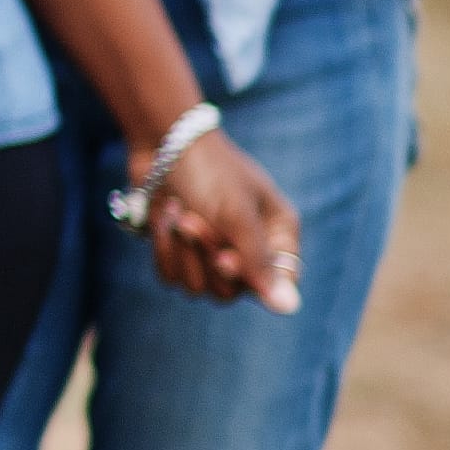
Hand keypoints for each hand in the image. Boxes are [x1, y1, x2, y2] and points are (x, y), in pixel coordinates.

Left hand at [135, 127, 305, 314]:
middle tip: (190, 221)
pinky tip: (162, 218)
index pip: (278, 283)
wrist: (160, 141)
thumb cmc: (208, 171)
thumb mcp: (236, 214)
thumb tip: (289, 308)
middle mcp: (248, 248)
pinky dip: (164, 250)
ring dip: (182, 252)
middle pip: (231, 292)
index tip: (225, 257)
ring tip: (176, 213)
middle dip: (205, 257)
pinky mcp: (179, 252)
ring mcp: (212, 252)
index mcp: (277, 234)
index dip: (249, 278)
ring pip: (199, 289)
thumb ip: (260, 262)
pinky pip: (172, 277)